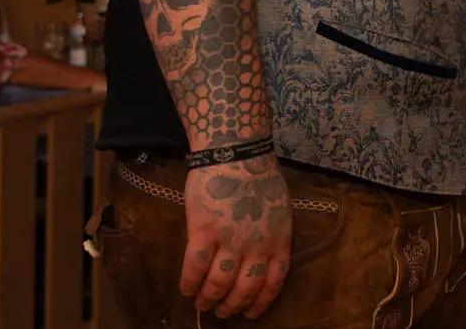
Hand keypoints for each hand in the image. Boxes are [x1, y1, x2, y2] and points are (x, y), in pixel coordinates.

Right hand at [181, 155, 291, 318]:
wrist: (236, 153)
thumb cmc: (259, 176)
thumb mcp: (279, 209)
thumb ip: (272, 234)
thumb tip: (263, 256)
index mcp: (278, 240)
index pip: (273, 282)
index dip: (261, 302)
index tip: (250, 314)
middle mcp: (256, 245)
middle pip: (245, 288)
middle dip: (232, 306)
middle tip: (222, 312)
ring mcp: (230, 239)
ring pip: (218, 283)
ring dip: (208, 298)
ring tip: (202, 304)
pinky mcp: (203, 231)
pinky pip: (194, 267)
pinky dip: (189, 283)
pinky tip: (185, 289)